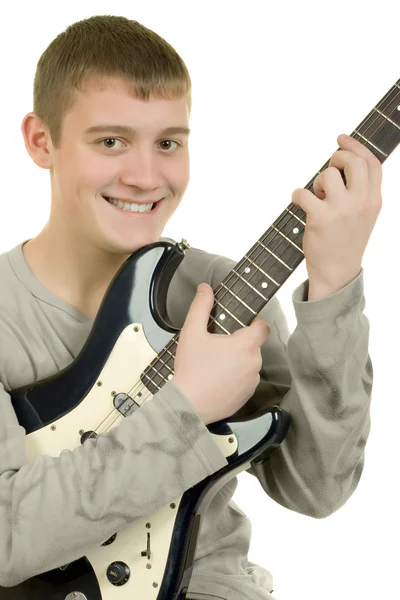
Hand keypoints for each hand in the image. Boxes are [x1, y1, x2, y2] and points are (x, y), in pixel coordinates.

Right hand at [173, 283, 269, 423]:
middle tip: (218, 346)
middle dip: (239, 344)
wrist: (188, 405)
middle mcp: (254, 363)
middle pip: (254, 346)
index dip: (255, 323)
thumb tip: (205, 289)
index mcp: (245, 345)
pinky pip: (246, 381)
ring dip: (238, 361)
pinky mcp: (247, 396)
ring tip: (215, 365)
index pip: (263, 327)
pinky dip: (236, 378)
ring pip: (249, 364)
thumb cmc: (191, 370)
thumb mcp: (192, 332)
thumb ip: (201, 307)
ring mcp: (252, 381)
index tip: (241, 324)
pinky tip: (217, 379)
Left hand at [291, 134, 381, 299]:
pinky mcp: (321, 218)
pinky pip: (303, 192)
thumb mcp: (364, 216)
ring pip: (326, 175)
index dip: (356, 146)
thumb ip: (361, 192)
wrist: (337, 272)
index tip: (341, 138)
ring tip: (317, 198)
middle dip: (336, 158)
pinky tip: (300, 203)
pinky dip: (297, 195)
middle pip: (352, 161)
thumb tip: (342, 163)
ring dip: (317, 182)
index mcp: (374, 201)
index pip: (372, 163)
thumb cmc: (346, 242)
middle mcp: (361, 203)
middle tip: (328, 171)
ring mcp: (342, 210)